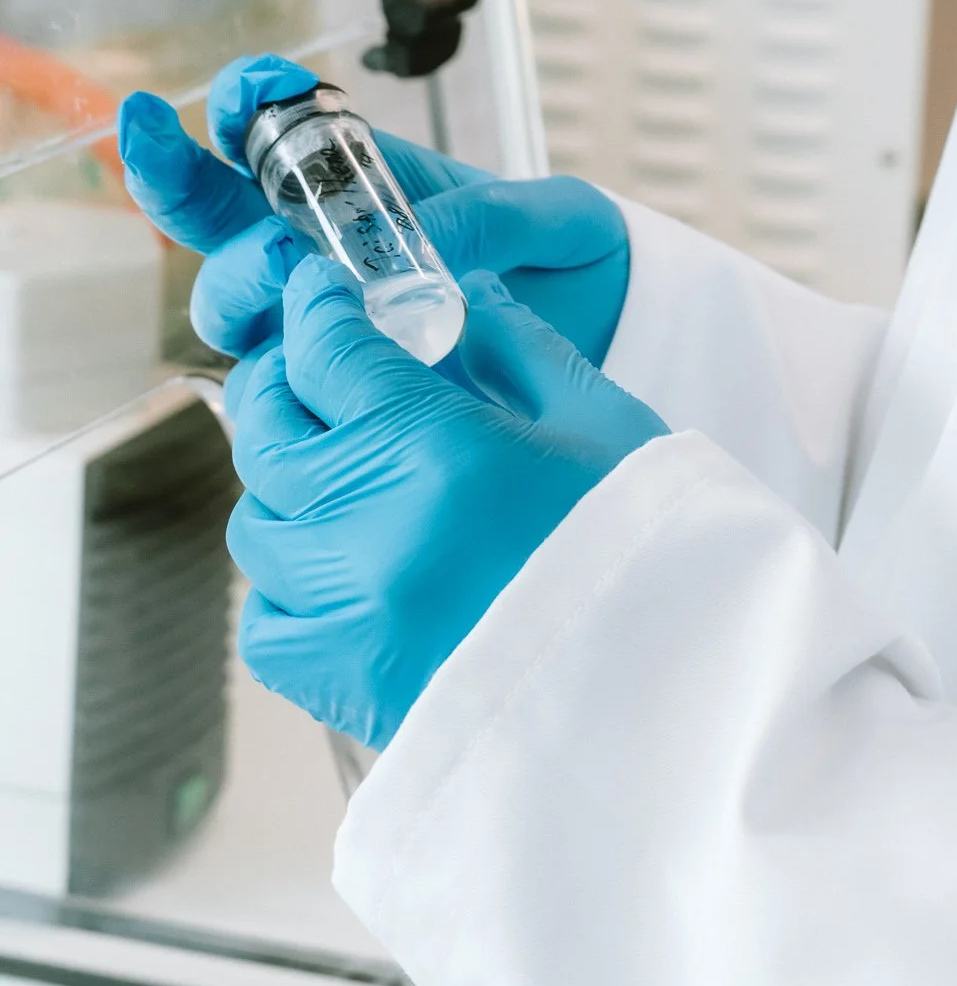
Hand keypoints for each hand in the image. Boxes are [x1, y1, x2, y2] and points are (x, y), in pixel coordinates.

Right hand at [119, 54, 628, 367]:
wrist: (606, 338)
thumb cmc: (574, 259)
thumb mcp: (557, 217)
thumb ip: (494, 216)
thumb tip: (428, 237)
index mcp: (371, 178)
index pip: (278, 126)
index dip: (243, 101)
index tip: (247, 91)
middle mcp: (324, 241)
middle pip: (217, 214)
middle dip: (191, 192)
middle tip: (264, 226)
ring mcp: (321, 312)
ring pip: (228, 296)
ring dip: (236, 288)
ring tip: (286, 281)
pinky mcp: (333, 381)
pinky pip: (271, 380)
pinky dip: (270, 370)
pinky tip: (301, 369)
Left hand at [229, 258, 665, 746]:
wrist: (671, 695)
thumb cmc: (649, 551)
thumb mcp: (600, 420)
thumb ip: (519, 346)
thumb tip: (465, 297)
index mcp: (432, 446)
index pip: (324, 349)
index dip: (315, 307)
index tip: (321, 291)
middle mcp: (366, 526)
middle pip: (267, 430)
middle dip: (286, 386)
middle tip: (320, 369)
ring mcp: (344, 613)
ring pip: (257, 523)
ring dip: (287, 485)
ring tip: (343, 472)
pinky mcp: (343, 686)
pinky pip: (264, 620)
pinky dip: (283, 584)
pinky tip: (340, 565)